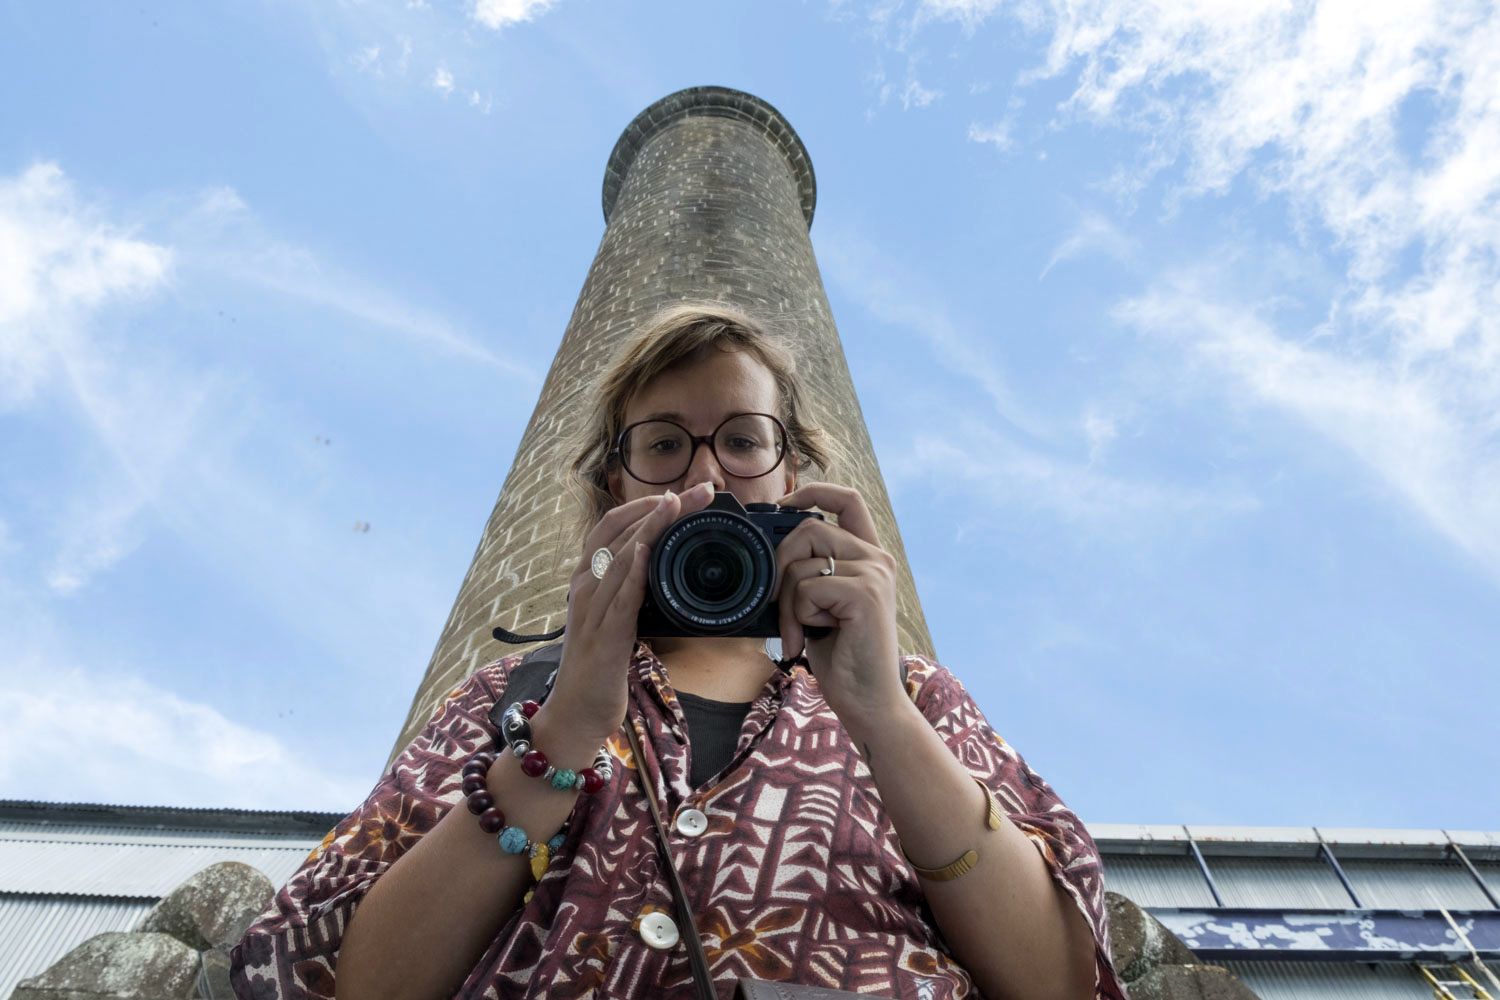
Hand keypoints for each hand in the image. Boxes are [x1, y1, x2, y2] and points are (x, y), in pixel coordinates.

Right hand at [548, 481, 717, 739]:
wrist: (575, 714)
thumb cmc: (599, 667)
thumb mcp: (614, 619)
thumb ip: (629, 592)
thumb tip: (659, 568)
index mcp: (586, 580)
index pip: (611, 526)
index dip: (643, 504)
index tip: (679, 493)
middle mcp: (584, 588)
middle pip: (622, 532)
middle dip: (662, 507)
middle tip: (700, 490)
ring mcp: (591, 611)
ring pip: (622, 556)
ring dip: (654, 527)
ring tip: (680, 504)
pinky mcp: (604, 637)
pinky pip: (620, 598)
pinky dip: (634, 571)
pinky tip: (649, 551)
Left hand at [773, 483, 906, 732]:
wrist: (867, 701)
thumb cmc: (842, 656)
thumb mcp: (822, 606)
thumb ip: (810, 574)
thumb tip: (769, 554)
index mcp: (869, 557)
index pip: (847, 499)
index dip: (813, 490)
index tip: (783, 503)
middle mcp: (877, 559)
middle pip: (809, 529)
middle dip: (779, 565)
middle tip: (777, 606)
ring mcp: (874, 575)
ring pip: (802, 563)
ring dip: (786, 604)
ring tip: (798, 633)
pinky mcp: (866, 595)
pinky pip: (807, 589)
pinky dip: (796, 617)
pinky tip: (809, 639)